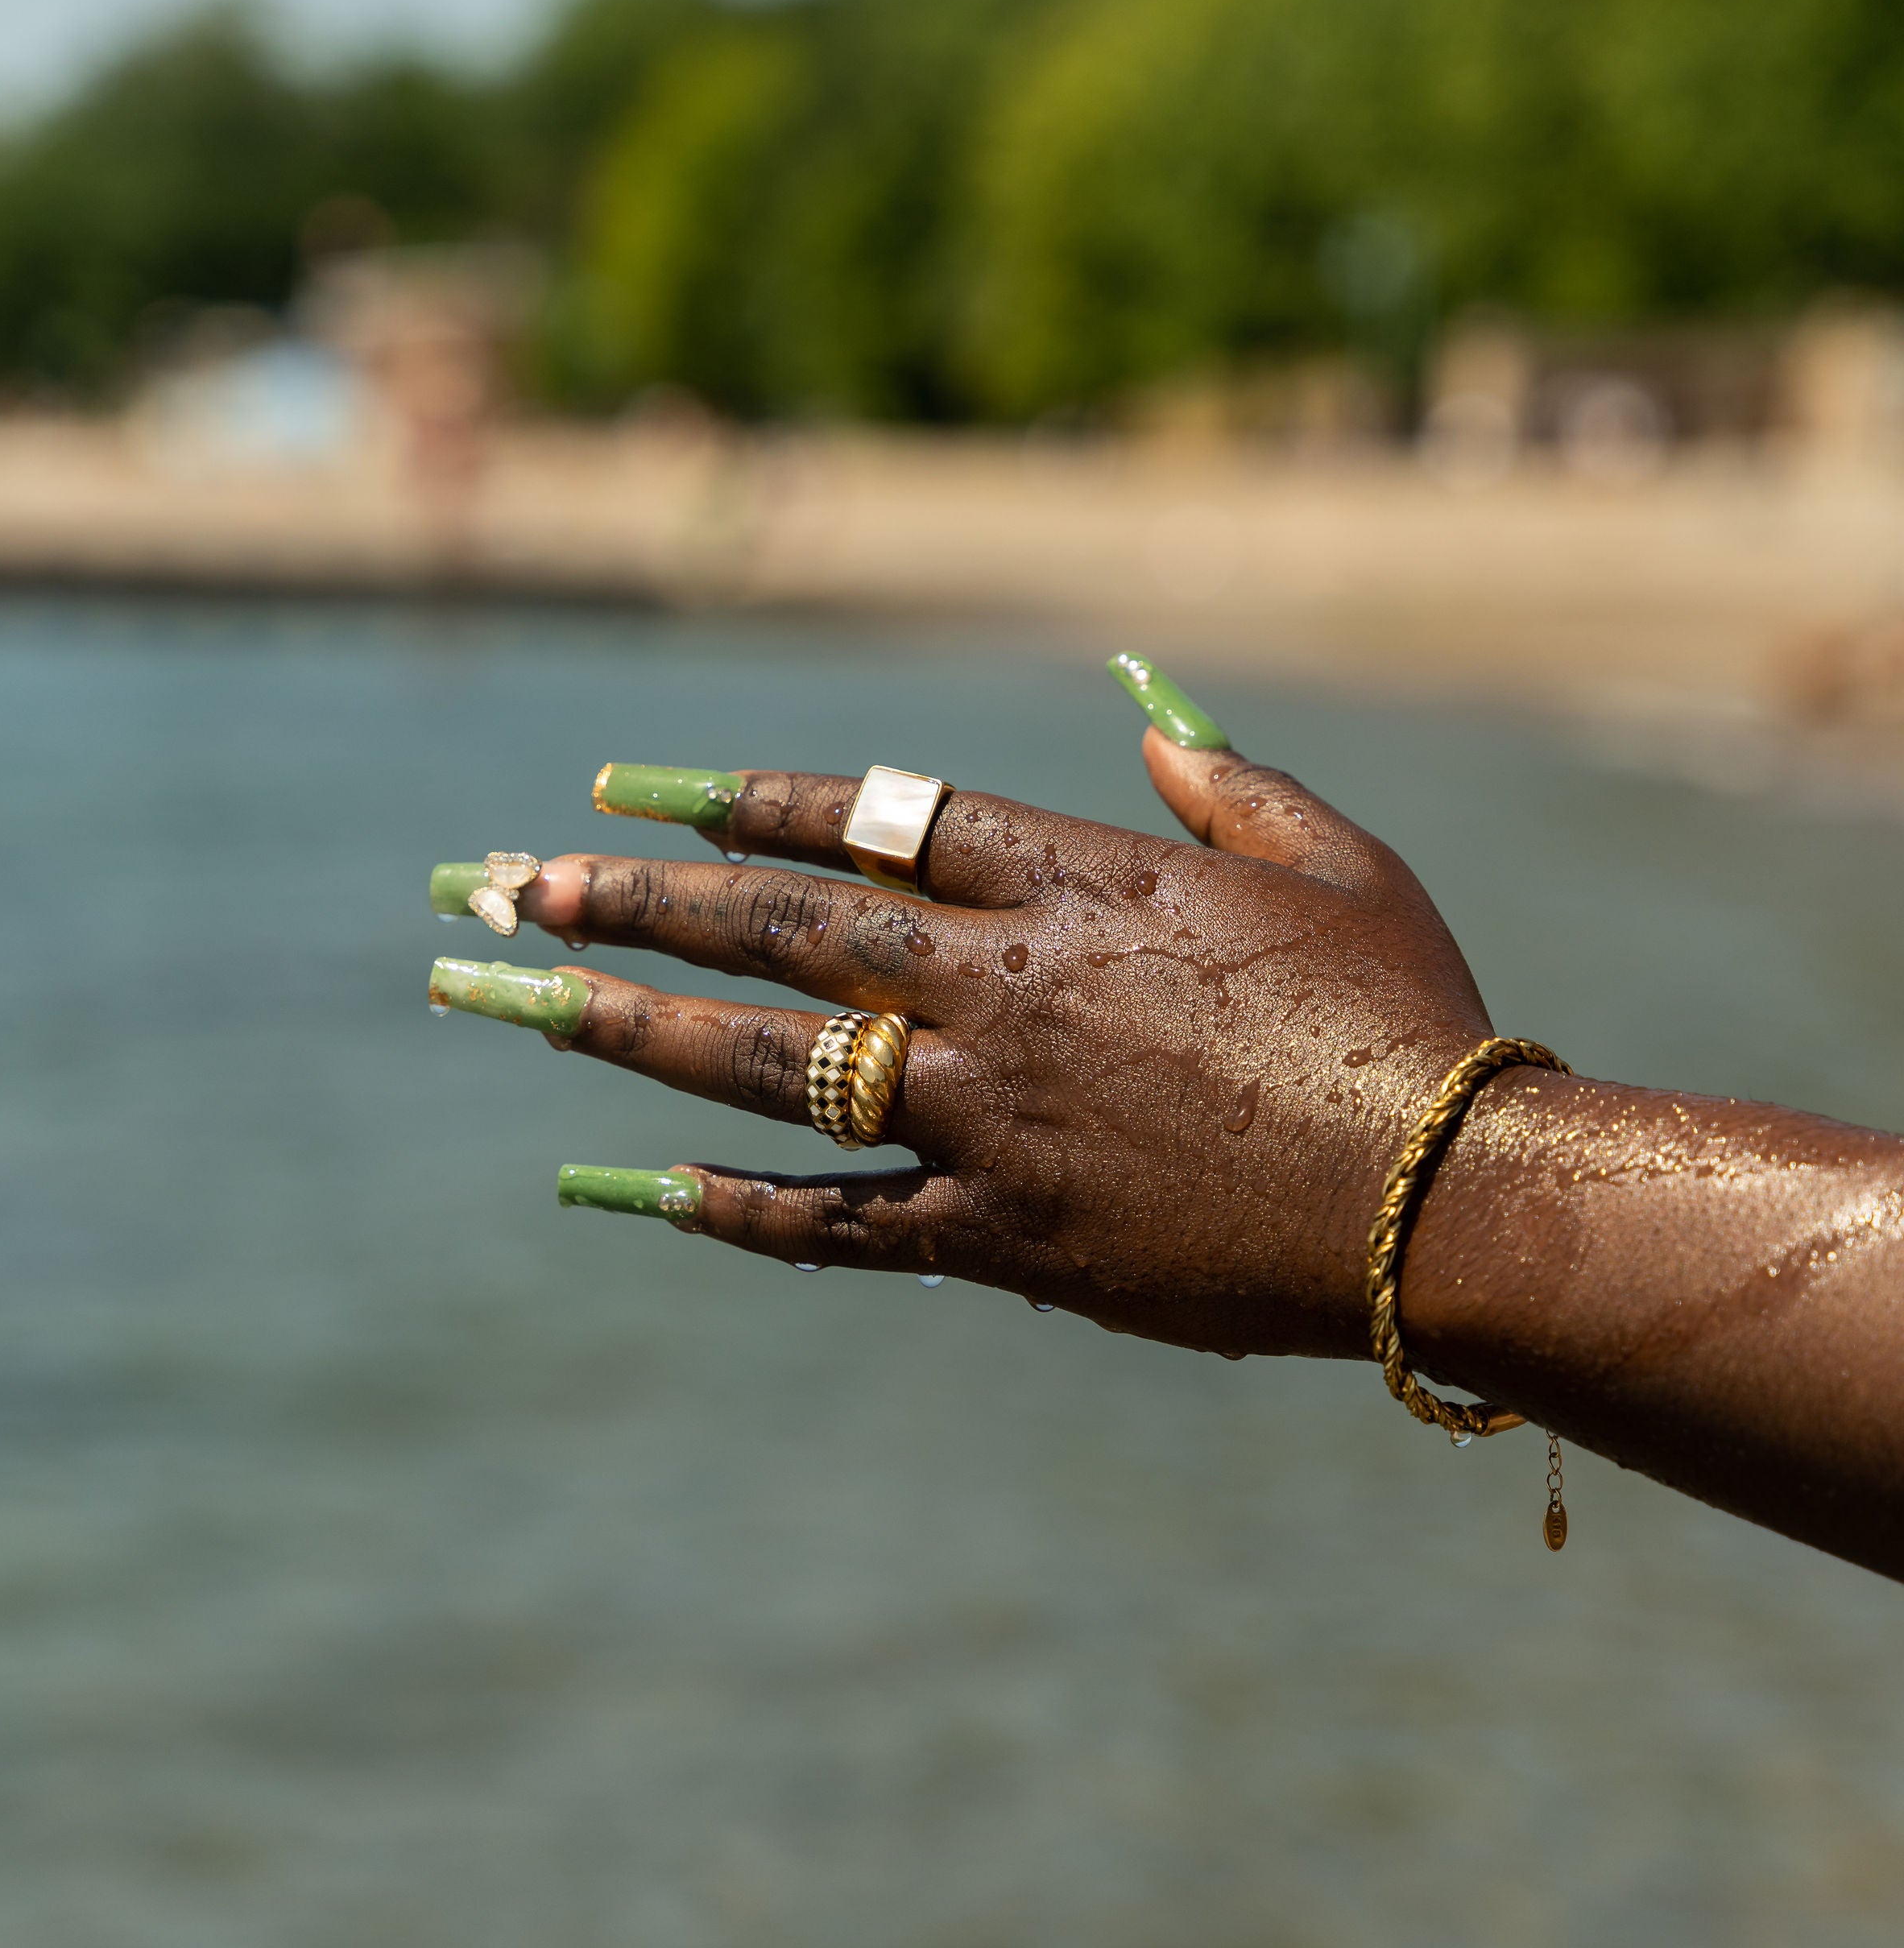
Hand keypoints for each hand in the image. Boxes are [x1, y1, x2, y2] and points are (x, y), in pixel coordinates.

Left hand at [445, 664, 1496, 1360]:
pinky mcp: (1001, 1237)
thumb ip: (1229, 782)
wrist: (1441, 1201)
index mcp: (1077, 885)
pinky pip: (837, 1223)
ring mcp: (986, 1119)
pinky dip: (731, 1211)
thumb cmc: (1410, 1019)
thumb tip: (1149, 709)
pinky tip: (631, 1193)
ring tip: (519, 1001)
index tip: (633, 795)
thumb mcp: (1338, 862)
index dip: (739, 802)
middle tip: (507, 887)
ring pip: (772, 1065)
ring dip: (633, 1028)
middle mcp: (1000, 992)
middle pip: (781, 931)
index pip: (869, 820)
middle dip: (633, 904)